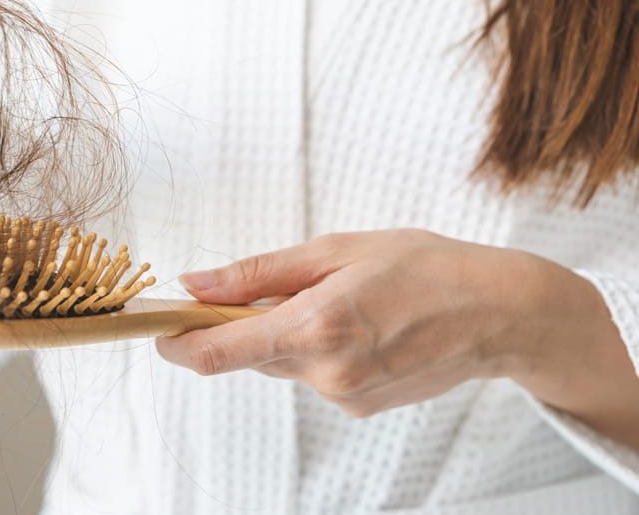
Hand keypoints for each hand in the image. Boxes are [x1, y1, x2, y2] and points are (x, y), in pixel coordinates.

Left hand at [157, 229, 635, 429]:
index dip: (176, 341)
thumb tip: (195, 281)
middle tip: (278, 284)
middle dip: (243, 322)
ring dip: (286, 332)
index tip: (158, 325)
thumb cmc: (423, 266)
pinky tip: (360, 324)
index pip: (216, 352)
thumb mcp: (335, 250)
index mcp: (315, 327)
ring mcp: (344, 396)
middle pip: (248, 354)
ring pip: (282, 362)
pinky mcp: (359, 407)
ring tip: (339, 298)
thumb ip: (257, 273)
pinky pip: (313, 375)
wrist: (498, 313)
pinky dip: (317, 348)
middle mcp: (325, 373)